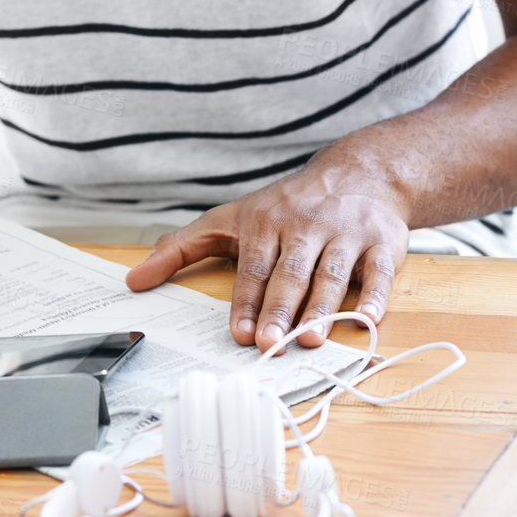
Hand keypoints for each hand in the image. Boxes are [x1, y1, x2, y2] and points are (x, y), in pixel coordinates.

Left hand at [125, 157, 408, 349]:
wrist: (360, 172)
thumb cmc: (287, 206)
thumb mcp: (231, 218)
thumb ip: (182, 247)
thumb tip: (133, 280)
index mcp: (267, 222)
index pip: (254, 267)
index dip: (246, 302)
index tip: (240, 334)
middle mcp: (306, 226)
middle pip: (291, 272)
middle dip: (280, 309)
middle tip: (269, 343)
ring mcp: (346, 234)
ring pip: (333, 275)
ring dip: (323, 308)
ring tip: (312, 339)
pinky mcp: (382, 243)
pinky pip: (380, 272)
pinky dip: (376, 296)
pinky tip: (368, 320)